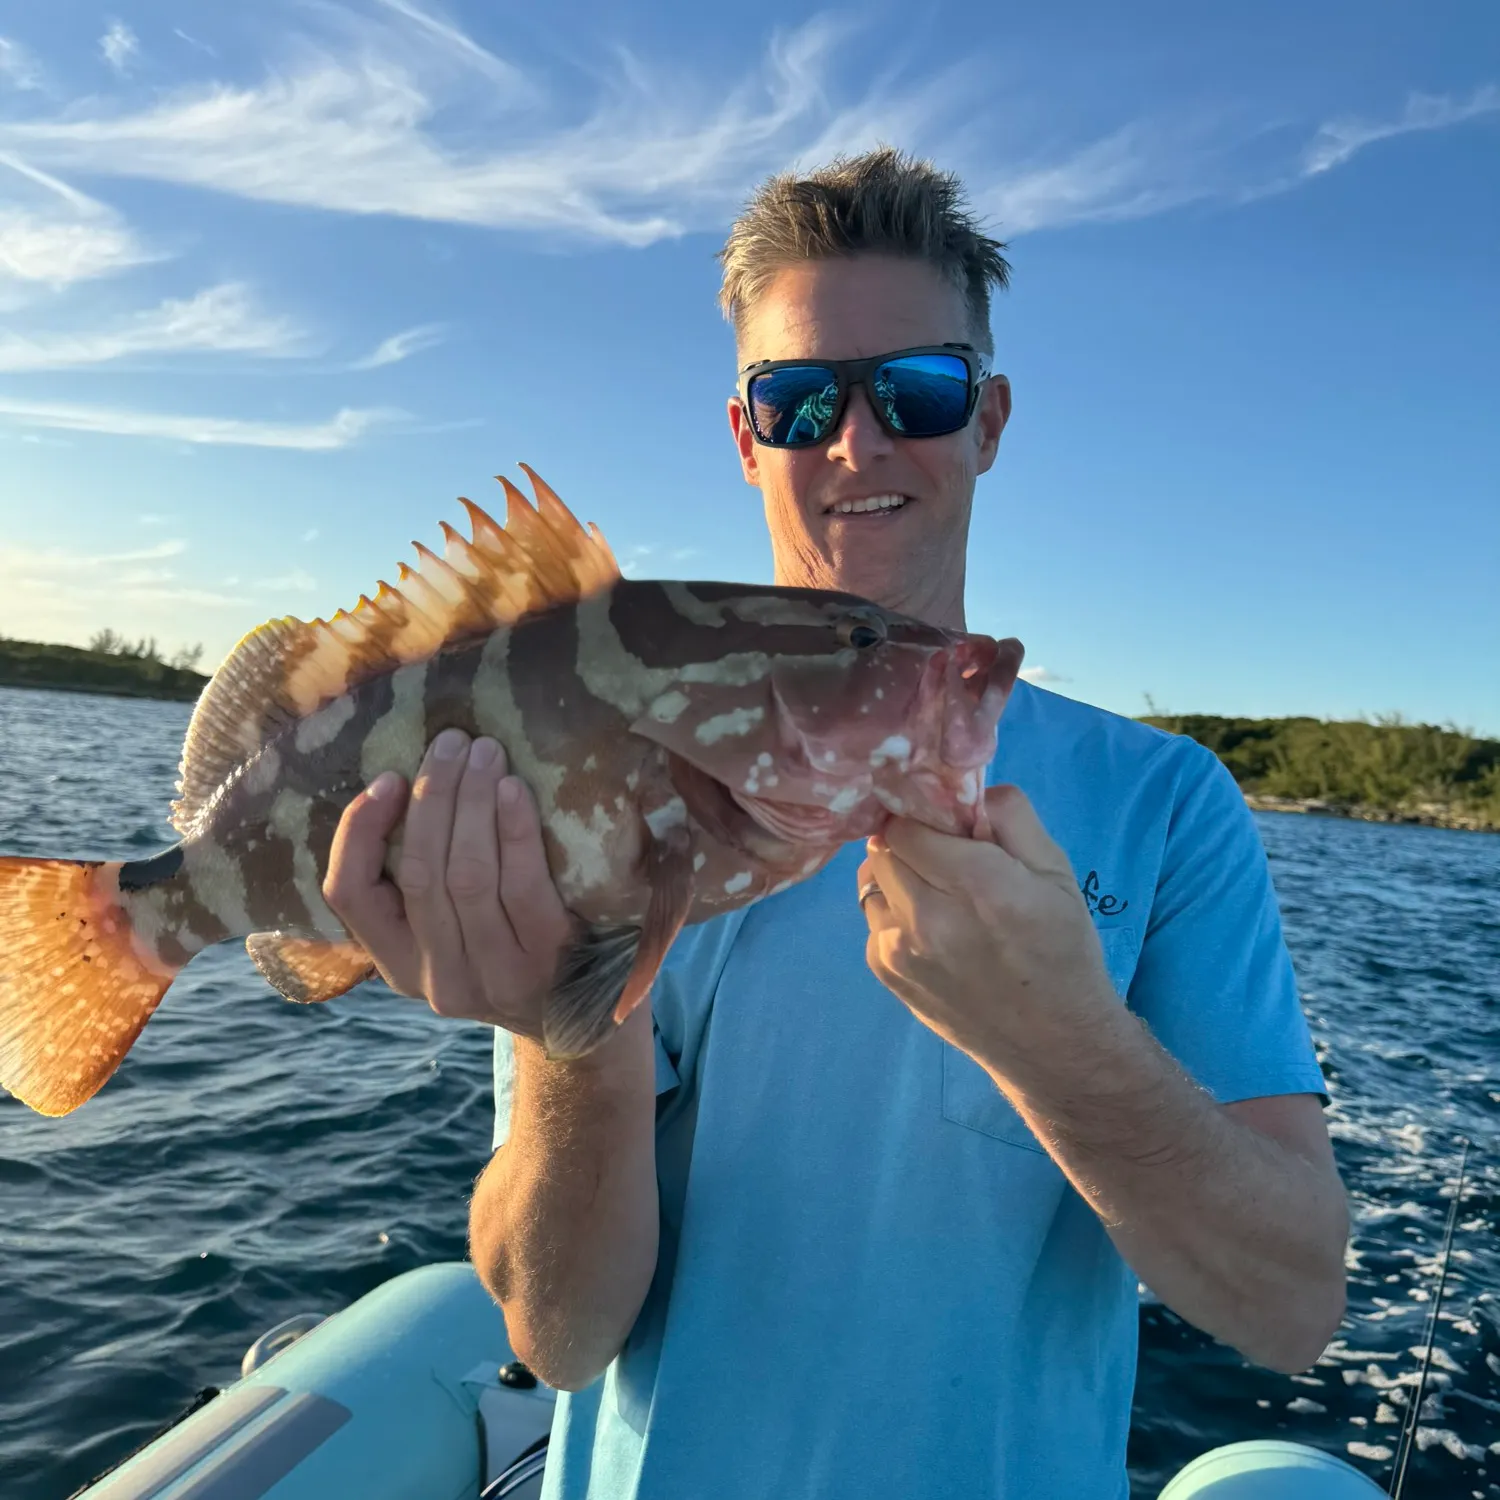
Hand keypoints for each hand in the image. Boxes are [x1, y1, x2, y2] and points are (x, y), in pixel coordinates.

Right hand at [324, 728, 575, 1033]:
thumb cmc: (510, 946)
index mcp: (398, 964)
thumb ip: (422, 882)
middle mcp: (438, 979)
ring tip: (484, 752)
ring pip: (466, 876)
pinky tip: (514, 790)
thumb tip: (408, 784)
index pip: (348, 894)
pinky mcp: (549, 963)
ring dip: (472, 802)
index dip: (358, 830)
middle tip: (451, 741)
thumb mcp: (451, 932)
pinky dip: (515, 831)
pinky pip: (524, 887)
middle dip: (432, 796)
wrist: (587, 1013)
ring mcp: (495, 976)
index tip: (388, 778)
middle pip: (418, 872)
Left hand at [858, 784, 1115, 1068]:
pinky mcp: (885, 973)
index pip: (908, 824)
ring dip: (897, 877)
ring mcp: (899, 949)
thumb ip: (1012, 818)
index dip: (924, 817)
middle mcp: (929, 917)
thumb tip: (969, 790)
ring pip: (872, 882)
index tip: (946, 827)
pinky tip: (931, 930)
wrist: (1053, 1042)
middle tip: (943, 858)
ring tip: (937, 895)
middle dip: (909, 843)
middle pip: (884, 848)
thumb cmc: (1062, 950)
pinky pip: (873, 918)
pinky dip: (894, 913)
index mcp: (979, 885)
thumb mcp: (1057, 872)